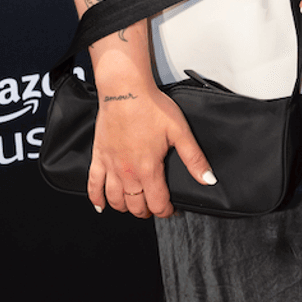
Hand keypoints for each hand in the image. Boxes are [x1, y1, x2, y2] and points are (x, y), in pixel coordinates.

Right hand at [88, 85, 215, 217]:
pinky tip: (102, 205)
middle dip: (147, 211)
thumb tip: (208, 179)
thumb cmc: (151, 107)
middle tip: (154, 207)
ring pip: (115, 200)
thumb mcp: (180, 132)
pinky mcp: (98, 157)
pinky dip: (96, 199)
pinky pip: (93, 184)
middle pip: (135, 205)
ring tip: (134, 205)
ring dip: (125, 208)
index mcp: (148, 169)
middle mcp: (127, 172)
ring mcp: (110, 166)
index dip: (166, 211)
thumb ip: (194, 159)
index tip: (172, 210)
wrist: (125, 90)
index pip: (157, 203)